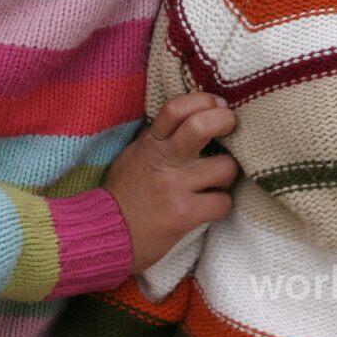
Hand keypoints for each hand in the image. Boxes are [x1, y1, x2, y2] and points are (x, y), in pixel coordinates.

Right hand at [104, 92, 237, 274]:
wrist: (105, 236)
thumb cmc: (123, 194)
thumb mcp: (133, 155)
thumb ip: (157, 136)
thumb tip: (186, 115)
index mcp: (151, 144)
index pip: (176, 108)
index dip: (203, 100)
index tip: (217, 104)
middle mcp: (164, 162)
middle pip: (202, 126)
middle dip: (225, 121)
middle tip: (230, 127)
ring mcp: (175, 188)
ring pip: (225, 168)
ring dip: (228, 173)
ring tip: (217, 180)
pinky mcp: (185, 215)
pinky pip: (222, 202)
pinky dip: (221, 204)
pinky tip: (210, 205)